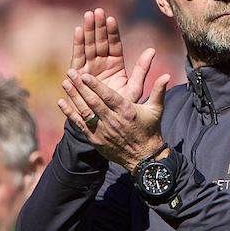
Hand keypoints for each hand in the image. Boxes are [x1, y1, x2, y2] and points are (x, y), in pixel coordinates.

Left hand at [58, 10, 170, 171]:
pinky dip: (70, 114)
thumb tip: (168, 75)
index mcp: (127, 112)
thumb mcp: (156, 110)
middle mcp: (113, 121)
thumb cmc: (150, 130)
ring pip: (85, 112)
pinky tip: (62, 103)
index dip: (96, 86)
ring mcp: (103, 131)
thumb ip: (159, 91)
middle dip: (80, 86)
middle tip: (70, 72)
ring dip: (73, 97)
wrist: (144, 158)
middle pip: (93, 102)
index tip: (85, 75)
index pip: (109, 97)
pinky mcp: (96, 139)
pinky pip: (81, 125)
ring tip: (65, 83)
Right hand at [72, 9, 156, 102]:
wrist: (106, 123)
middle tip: (98, 11)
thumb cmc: (122, 107)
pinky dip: (78, 44)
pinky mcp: (78, 75)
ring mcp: (90, 68)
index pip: (114, 45)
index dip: (112, 32)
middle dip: (98, 27)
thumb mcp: (135, 88)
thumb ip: (142, 70)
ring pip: (89, 46)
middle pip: (100, 42)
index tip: (111, 19)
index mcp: (116, 65)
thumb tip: (153, 50)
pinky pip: (78, 57)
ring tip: (88, 16)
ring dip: (88, 31)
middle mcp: (102, 64)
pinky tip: (78, 31)